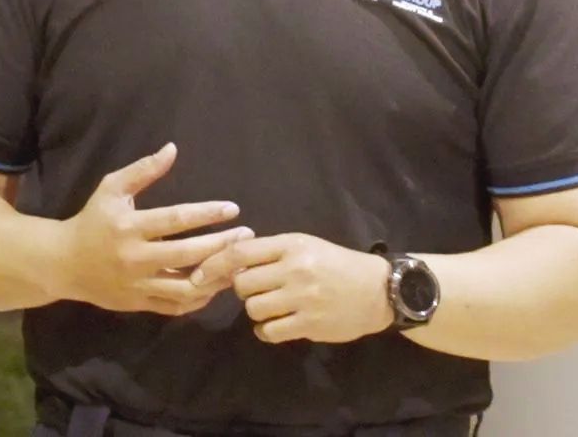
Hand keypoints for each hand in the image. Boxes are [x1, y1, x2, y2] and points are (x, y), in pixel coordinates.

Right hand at [44, 142, 251, 315]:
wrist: (64, 263)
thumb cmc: (92, 221)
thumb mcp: (111, 189)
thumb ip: (142, 170)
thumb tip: (173, 149)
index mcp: (128, 226)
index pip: (175, 219)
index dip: (207, 214)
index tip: (233, 209)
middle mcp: (135, 257)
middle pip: (188, 255)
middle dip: (222, 245)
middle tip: (246, 235)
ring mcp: (139, 284)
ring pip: (187, 287)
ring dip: (217, 276)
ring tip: (237, 263)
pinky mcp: (141, 304)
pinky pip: (178, 306)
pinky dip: (201, 297)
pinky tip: (216, 283)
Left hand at [190, 233, 390, 344]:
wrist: (379, 290)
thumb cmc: (336, 264)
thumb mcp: (304, 246)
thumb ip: (269, 252)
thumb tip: (227, 261)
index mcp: (291, 245)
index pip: (240, 253)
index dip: (213, 265)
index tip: (198, 276)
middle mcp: (295, 270)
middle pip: (242, 284)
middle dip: (242, 290)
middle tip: (256, 291)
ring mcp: (303, 299)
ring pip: (254, 309)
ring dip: (256, 311)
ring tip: (273, 307)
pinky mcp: (311, 324)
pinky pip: (270, 331)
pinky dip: (267, 331)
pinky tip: (277, 325)